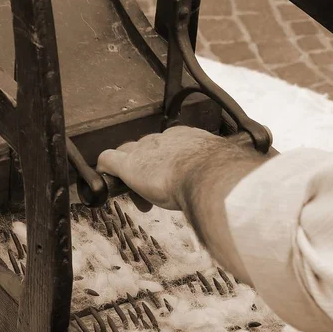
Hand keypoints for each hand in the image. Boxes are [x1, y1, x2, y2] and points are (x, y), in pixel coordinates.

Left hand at [97, 126, 225, 209]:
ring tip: (133, 191)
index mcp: (188, 139)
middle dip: (147, 168)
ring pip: (128, 154)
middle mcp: (164, 139)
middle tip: (151, 192)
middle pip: (147, 149)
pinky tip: (103, 180)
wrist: (210, 176)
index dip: (165, 164)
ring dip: (129, 173)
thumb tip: (229, 188)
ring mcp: (145, 150)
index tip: (169, 179)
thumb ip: (215, 175)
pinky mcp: (128, 164)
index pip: (169, 147)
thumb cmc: (218, 177)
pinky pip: (108, 160)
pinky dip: (104, 168)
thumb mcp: (218, 172)